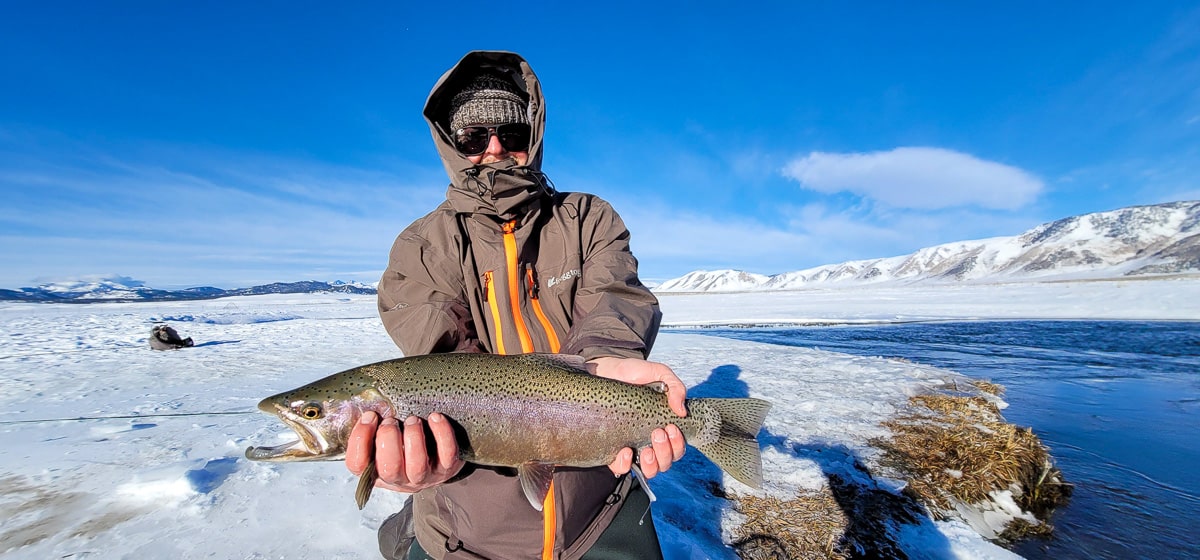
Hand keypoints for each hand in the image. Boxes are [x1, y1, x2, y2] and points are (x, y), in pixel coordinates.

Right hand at [346, 410, 465, 492]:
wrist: (437, 462)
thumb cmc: (404, 446)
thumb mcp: (383, 442)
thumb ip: (374, 428)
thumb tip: (366, 404)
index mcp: (377, 471)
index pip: (358, 465)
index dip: (359, 440)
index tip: (370, 416)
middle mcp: (400, 479)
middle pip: (389, 468)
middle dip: (388, 439)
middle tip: (391, 421)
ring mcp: (425, 476)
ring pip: (417, 465)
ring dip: (414, 438)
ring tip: (412, 420)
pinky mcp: (448, 467)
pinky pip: (447, 453)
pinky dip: (442, 433)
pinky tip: (435, 417)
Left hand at [588, 357, 687, 478]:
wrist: (605, 370)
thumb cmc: (633, 373)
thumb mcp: (659, 373)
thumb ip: (675, 387)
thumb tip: (682, 411)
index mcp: (662, 426)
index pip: (677, 448)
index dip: (678, 444)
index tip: (671, 428)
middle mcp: (649, 440)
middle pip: (666, 462)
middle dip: (666, 452)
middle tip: (657, 432)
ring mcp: (631, 445)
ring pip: (650, 470)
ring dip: (652, 464)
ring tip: (646, 449)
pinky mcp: (612, 449)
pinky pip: (621, 468)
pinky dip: (625, 465)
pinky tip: (626, 451)